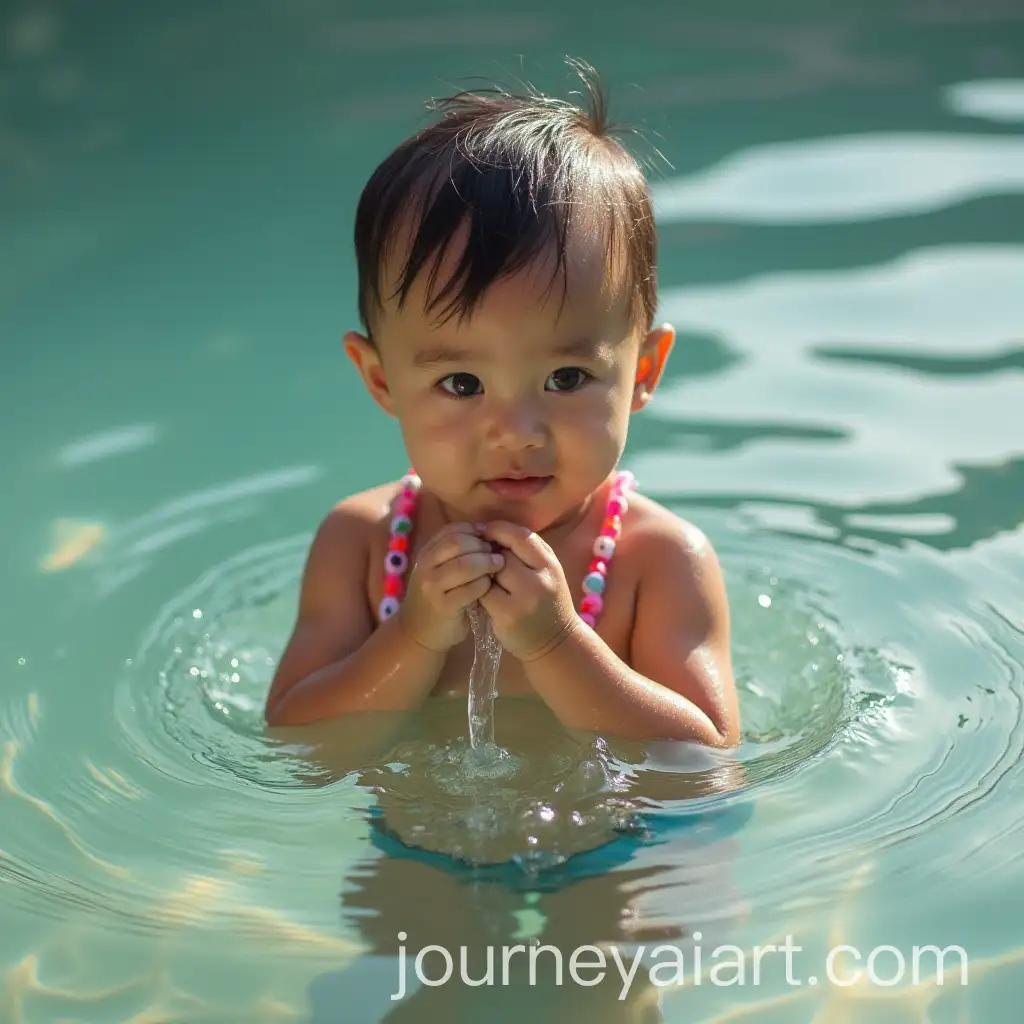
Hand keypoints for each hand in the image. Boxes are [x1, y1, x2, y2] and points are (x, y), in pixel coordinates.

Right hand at [400, 522, 504, 651]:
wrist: (418, 632)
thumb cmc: (437, 598)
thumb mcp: (441, 571)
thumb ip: (458, 553)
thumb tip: (489, 536)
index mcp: (427, 553)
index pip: (452, 529)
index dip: (475, 530)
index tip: (491, 538)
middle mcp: (426, 566)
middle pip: (458, 543)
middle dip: (482, 546)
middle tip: (498, 553)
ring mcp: (432, 586)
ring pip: (464, 564)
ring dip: (487, 563)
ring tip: (499, 566)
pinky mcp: (443, 606)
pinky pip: (470, 588)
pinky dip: (485, 584)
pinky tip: (490, 587)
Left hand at [478, 521, 578, 661]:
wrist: (555, 642)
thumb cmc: (549, 602)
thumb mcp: (548, 571)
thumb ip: (527, 550)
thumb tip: (493, 531)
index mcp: (549, 564)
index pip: (520, 536)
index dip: (499, 530)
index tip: (487, 532)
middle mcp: (538, 581)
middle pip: (502, 555)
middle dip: (488, 554)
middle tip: (483, 558)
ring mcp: (522, 599)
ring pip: (490, 574)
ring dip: (483, 574)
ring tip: (485, 578)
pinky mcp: (506, 615)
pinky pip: (483, 594)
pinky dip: (480, 592)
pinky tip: (483, 595)